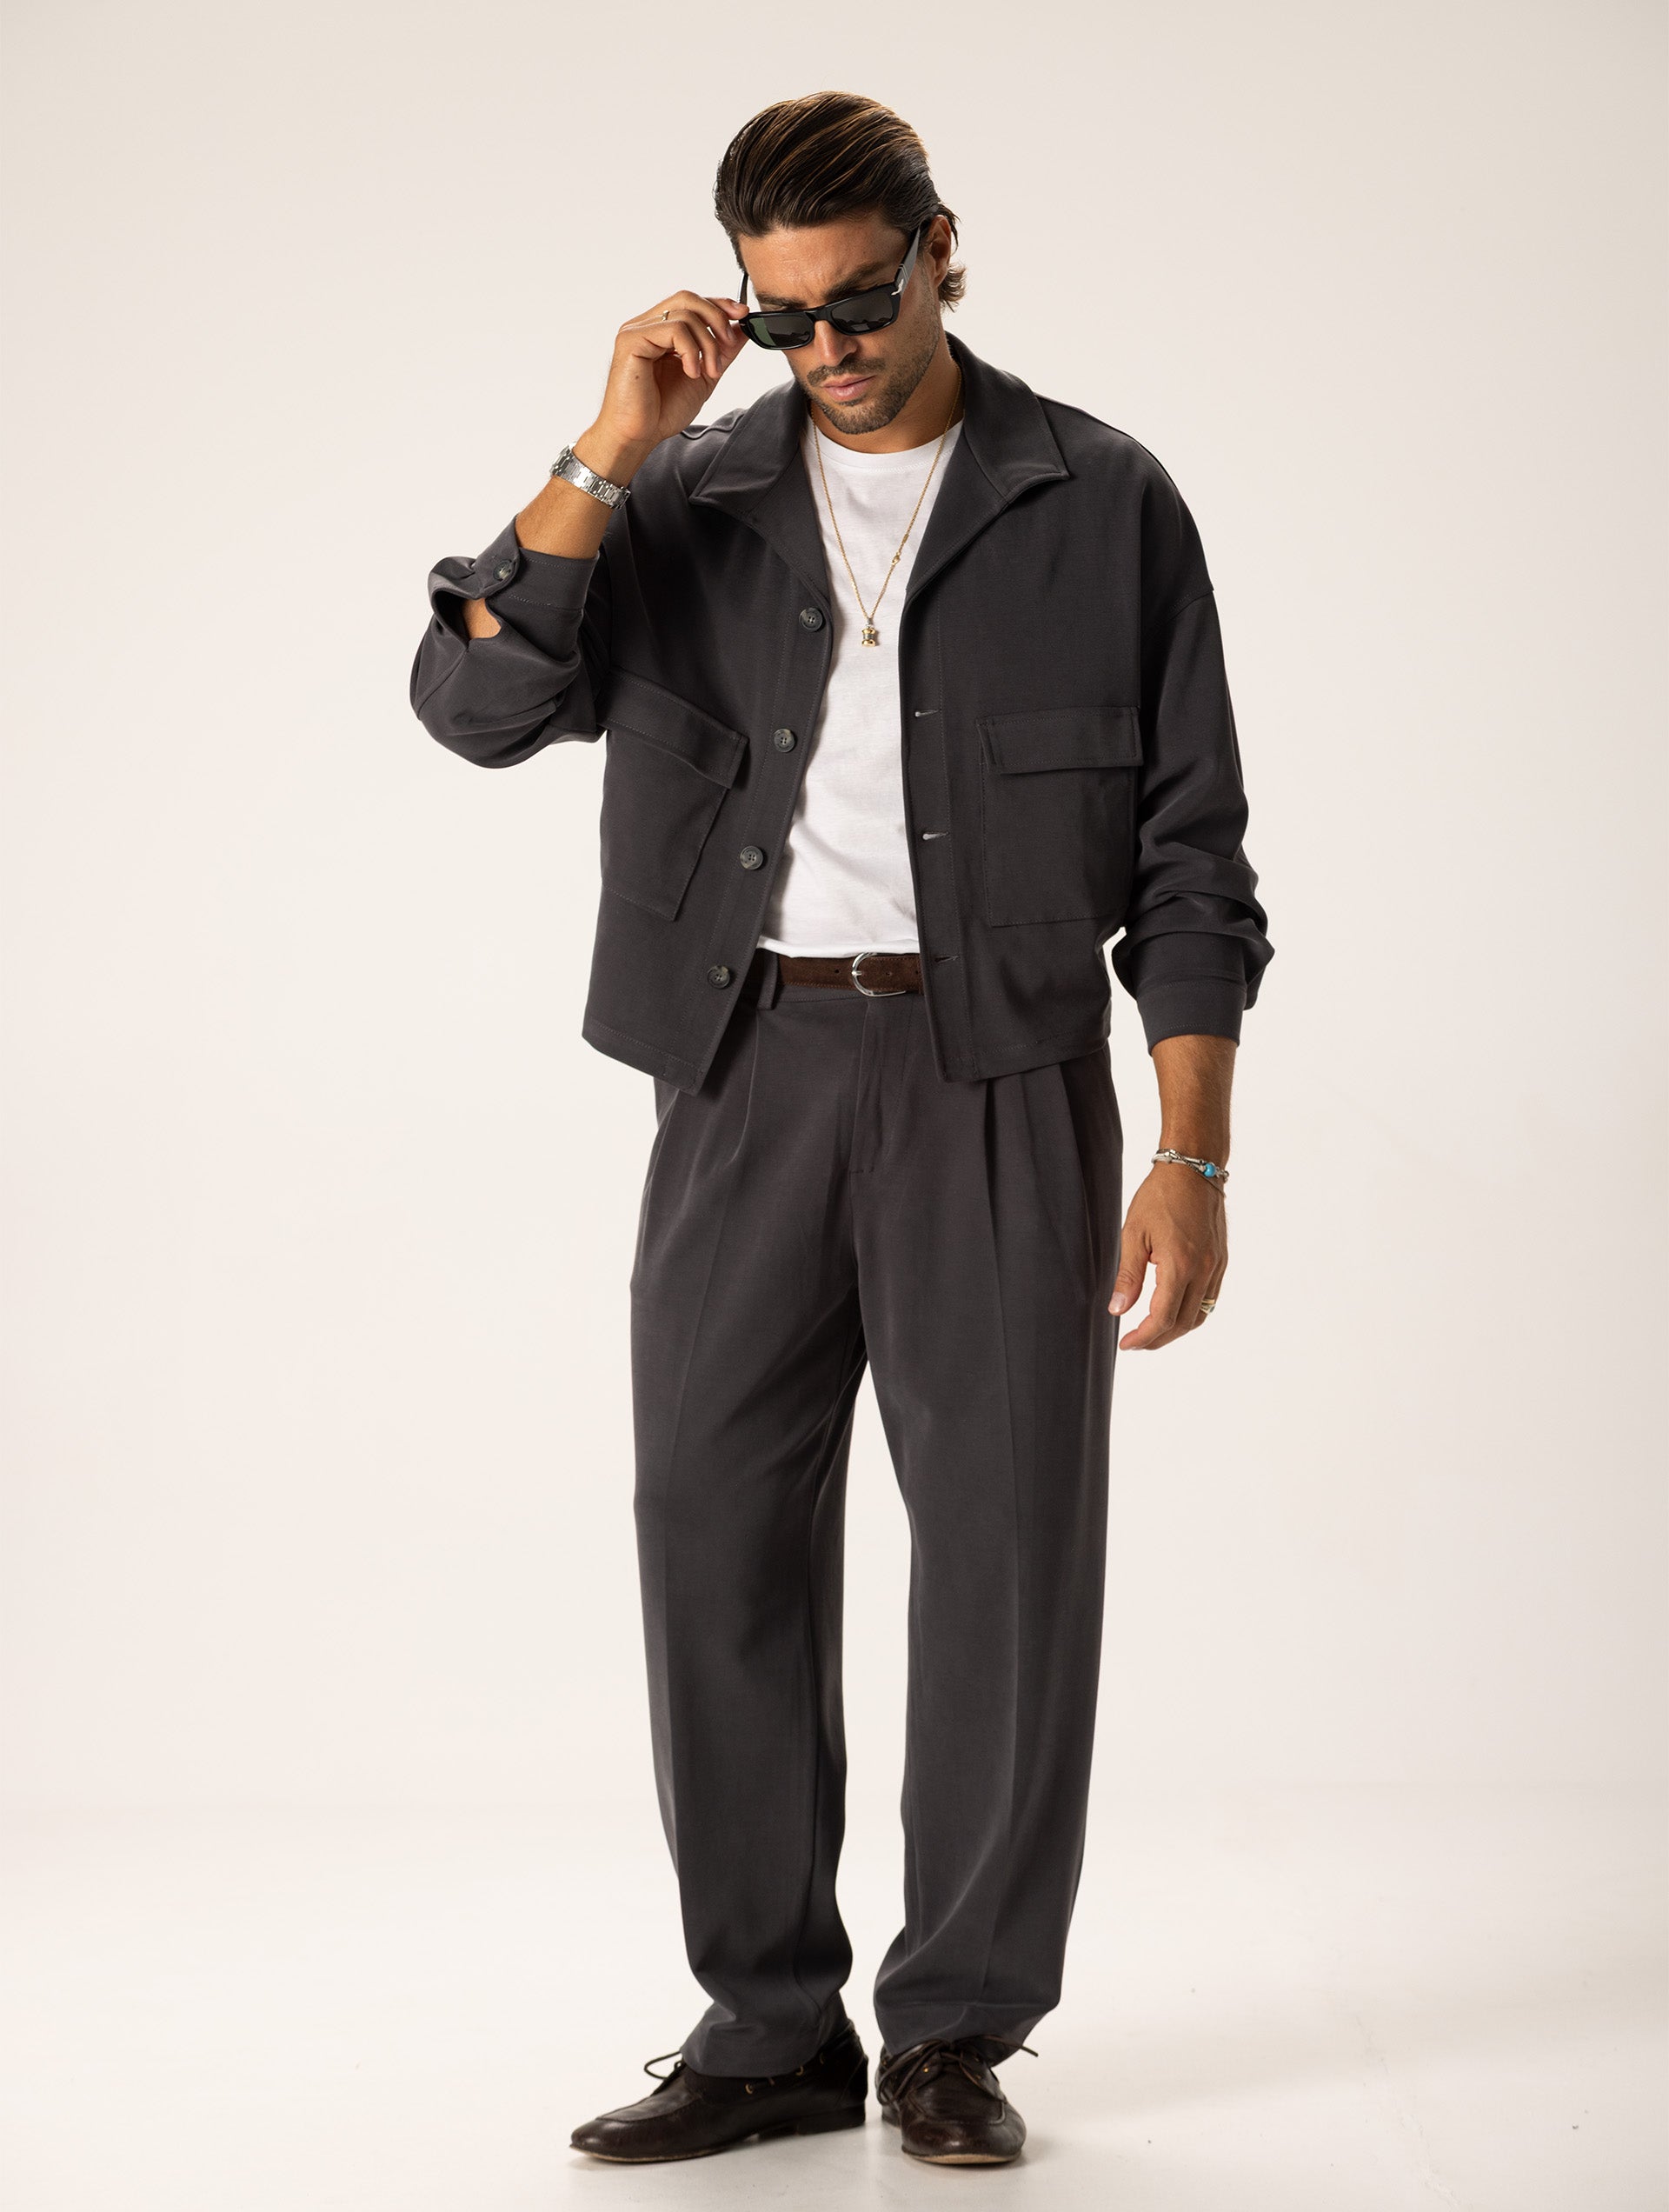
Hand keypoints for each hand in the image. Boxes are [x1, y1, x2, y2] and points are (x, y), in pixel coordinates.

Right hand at [582, 289, 749, 476]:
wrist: (638, 436)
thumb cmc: (662, 412)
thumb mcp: (704, 377)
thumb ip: (721, 352)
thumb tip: (743, 328)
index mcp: (661, 331)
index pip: (691, 303)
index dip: (719, 304)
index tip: (743, 315)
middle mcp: (647, 326)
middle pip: (688, 298)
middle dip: (717, 317)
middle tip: (729, 343)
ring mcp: (637, 330)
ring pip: (684, 313)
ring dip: (707, 343)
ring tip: (708, 371)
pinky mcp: (631, 340)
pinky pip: (673, 329)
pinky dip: (690, 350)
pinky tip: (691, 372)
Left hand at [1108, 1166, 1227, 1349]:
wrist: (1194, 1170)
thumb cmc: (1160, 1197)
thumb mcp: (1133, 1234)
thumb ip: (1128, 1276)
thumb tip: (1118, 1310)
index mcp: (1180, 1265)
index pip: (1163, 1318)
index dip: (1143, 1337)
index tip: (1126, 1344)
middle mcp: (1203, 1270)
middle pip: (1183, 1323)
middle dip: (1158, 1339)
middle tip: (1135, 1342)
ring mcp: (1216, 1267)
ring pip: (1200, 1315)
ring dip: (1176, 1329)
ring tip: (1152, 1331)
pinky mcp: (1221, 1261)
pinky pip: (1209, 1299)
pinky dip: (1191, 1313)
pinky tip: (1173, 1310)